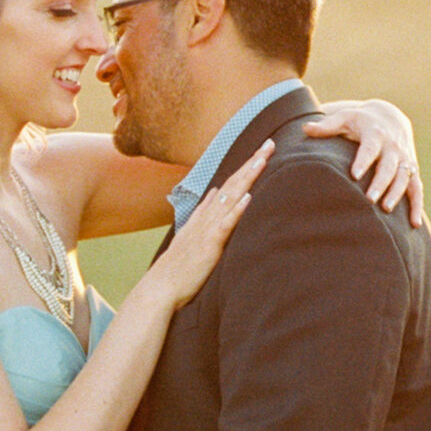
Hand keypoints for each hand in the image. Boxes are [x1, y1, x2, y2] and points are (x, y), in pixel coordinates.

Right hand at [158, 137, 272, 303]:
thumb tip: (214, 192)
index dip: (245, 167)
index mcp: (205, 214)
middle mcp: (207, 216)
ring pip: (231, 197)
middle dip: (252, 162)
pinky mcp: (210, 244)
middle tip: (269, 143)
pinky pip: (225, 224)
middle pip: (233, 183)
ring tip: (262, 159)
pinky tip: (248, 197)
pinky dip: (237, 210)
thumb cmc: (179, 266)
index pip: (229, 184)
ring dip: (247, 177)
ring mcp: (208, 228)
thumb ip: (203, 212)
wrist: (161, 287)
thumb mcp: (192, 232)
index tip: (260, 151)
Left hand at [304, 100, 423, 224]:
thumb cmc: (360, 122)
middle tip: (369, 198)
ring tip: (386, 209)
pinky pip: (417, 189)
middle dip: (380, 182)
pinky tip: (414, 223)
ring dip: (396, 194)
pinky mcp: (411, 171)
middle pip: (389, 166)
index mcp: (376, 134)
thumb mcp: (345, 118)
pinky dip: (417, 206)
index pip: (370, 148)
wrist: (390, 118)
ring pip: (404, 178)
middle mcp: (393, 147)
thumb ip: (327, 126)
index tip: (354, 174)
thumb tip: (305, 129)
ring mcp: (405, 160)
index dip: (363, 160)